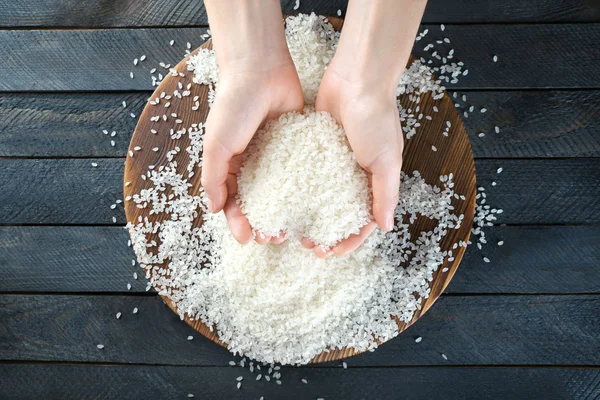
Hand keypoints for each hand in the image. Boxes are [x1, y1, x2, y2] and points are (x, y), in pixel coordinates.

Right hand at [201, 59, 303, 243]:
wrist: (261, 70)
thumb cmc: (233, 107)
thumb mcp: (216, 145)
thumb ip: (214, 178)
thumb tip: (214, 210)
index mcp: (230, 165)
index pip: (232, 202)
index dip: (237, 222)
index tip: (248, 239)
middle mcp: (252, 164)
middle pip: (257, 202)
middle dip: (263, 223)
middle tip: (273, 239)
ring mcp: (276, 156)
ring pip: (280, 192)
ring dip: (283, 213)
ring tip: (291, 230)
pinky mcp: (297, 146)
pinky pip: (300, 171)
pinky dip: (303, 190)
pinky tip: (310, 205)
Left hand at [302, 62, 402, 257]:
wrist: (357, 78)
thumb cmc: (377, 118)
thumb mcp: (386, 160)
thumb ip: (385, 194)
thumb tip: (385, 227)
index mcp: (374, 181)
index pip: (362, 221)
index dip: (348, 240)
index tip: (330, 254)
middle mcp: (353, 174)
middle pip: (337, 212)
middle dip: (324, 231)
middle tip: (306, 244)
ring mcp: (333, 161)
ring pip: (319, 195)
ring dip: (307, 213)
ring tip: (291, 227)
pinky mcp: (315, 146)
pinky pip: (304, 171)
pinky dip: (296, 187)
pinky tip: (282, 199)